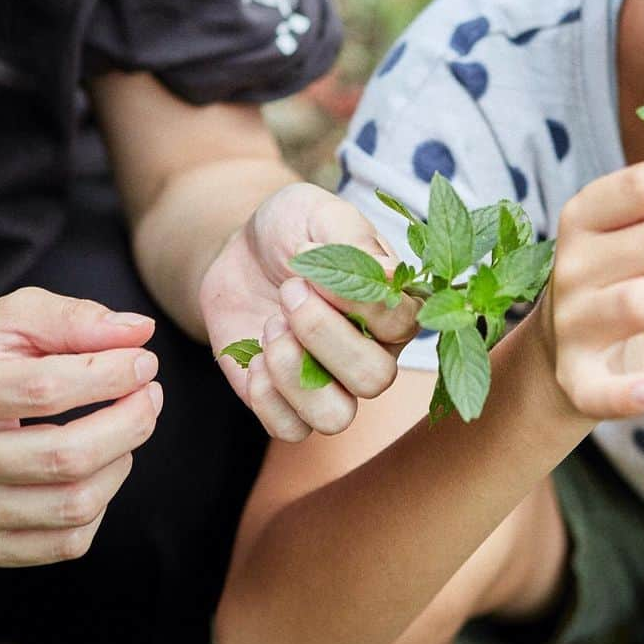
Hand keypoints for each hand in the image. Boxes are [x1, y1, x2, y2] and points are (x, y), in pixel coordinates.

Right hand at [0, 288, 161, 566]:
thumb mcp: (12, 324)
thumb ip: (73, 321)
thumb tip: (139, 332)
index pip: (44, 388)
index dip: (110, 374)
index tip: (143, 362)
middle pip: (67, 455)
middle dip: (130, 420)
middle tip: (150, 394)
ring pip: (75, 503)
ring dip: (120, 461)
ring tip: (123, 427)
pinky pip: (67, 542)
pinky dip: (99, 505)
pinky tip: (97, 469)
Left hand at [200, 183, 419, 441]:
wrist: (241, 252)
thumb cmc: (292, 230)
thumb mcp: (318, 214)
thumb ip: (353, 240)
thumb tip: (391, 277)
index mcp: (394, 308)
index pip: (402, 325)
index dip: (358, 304)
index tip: (313, 268)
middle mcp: (373, 353)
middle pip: (374, 379)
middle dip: (321, 335)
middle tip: (288, 293)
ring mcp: (332, 384)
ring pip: (336, 418)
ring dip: (293, 374)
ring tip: (270, 328)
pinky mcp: (288, 402)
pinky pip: (289, 429)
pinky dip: (266, 397)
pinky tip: (253, 356)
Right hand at [536, 163, 643, 420]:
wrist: (565, 343)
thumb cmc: (622, 275)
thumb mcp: (638, 232)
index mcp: (584, 216)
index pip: (643, 187)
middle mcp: (573, 265)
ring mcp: (572, 322)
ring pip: (639, 303)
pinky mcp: (575, 377)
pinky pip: (598, 390)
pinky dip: (627, 394)